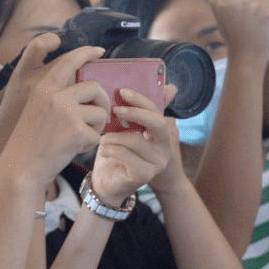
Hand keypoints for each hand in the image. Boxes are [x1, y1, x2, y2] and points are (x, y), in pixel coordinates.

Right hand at [0, 35, 109, 186]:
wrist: (20, 167)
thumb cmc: (26, 141)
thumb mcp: (33, 108)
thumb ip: (52, 95)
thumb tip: (80, 89)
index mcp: (43, 87)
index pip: (69, 61)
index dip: (87, 53)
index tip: (99, 51)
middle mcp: (55, 95)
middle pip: (94, 87)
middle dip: (102, 101)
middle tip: (100, 114)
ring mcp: (67, 113)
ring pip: (100, 112)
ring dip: (97, 126)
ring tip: (82, 136)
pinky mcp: (77, 132)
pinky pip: (97, 135)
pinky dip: (90, 144)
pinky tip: (74, 149)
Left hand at [91, 87, 181, 205]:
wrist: (107, 181)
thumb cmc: (116, 151)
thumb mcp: (125, 128)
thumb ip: (137, 110)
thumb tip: (158, 86)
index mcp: (161, 133)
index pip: (157, 111)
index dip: (141, 100)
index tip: (122, 92)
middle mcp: (165, 148)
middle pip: (157, 123)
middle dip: (135, 113)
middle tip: (115, 110)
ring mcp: (157, 163)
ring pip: (136, 140)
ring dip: (114, 136)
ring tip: (103, 137)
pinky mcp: (145, 175)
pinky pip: (125, 155)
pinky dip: (110, 149)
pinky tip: (103, 150)